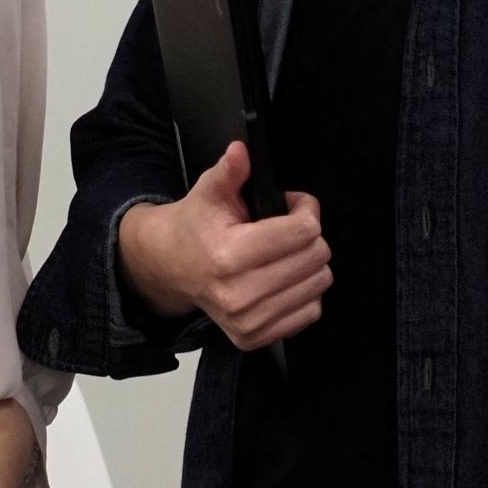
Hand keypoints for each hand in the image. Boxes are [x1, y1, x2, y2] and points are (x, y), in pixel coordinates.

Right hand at [118, 142, 330, 351]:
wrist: (170, 266)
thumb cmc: (195, 226)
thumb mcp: (209, 191)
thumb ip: (230, 170)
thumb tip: (241, 150)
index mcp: (230, 255)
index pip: (304, 232)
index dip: (306, 210)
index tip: (294, 205)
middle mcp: (240, 293)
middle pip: (316, 257)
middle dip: (310, 235)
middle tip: (288, 226)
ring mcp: (248, 320)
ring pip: (318, 284)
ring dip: (309, 263)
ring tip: (284, 251)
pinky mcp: (254, 337)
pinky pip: (310, 312)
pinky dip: (304, 292)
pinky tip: (283, 277)